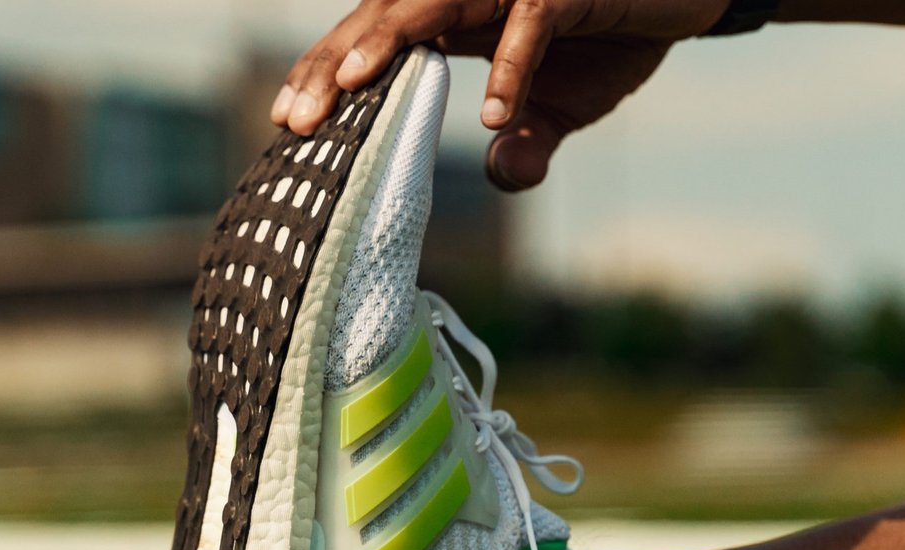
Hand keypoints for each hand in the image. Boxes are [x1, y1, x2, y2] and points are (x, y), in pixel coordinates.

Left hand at [271, 0, 720, 189]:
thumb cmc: (615, 39)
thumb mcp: (566, 107)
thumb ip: (529, 141)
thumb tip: (506, 177)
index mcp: (459, 17)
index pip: (378, 38)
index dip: (329, 70)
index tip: (289, 118)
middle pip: (388, 15)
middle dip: (337, 61)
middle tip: (298, 115)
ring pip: (439, 2)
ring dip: (393, 40)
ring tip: (354, 86)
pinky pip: (531, 23)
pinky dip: (510, 67)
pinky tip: (493, 114)